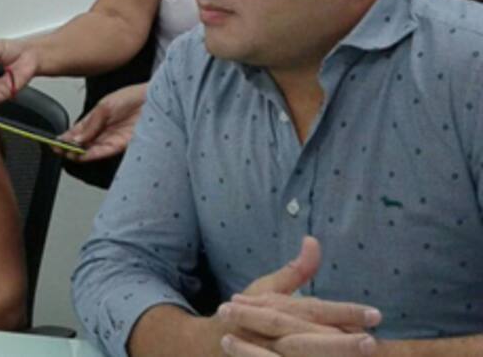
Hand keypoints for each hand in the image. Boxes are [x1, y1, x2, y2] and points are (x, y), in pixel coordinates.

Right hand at [57, 82, 146, 162]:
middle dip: (69, 148)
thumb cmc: (132, 97)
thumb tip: (77, 137)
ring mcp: (111, 138)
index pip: (76, 132)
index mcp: (95, 119)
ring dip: (79, 153)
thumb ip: (91, 123)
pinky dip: (93, 154)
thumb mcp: (105, 105)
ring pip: (91, 150)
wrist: (154, 99)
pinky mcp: (122, 144)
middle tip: (59, 150)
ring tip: (68, 153)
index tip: (54, 143)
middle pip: (82, 143)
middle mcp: (102, 131)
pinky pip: (105, 151)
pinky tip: (83, 154)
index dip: (65, 138)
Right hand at [215, 237, 381, 355]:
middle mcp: (275, 336)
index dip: (344, 313)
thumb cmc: (246, 314)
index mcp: (277, 311)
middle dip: (340, 344)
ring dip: (331, 356)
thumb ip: (296, 271)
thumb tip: (313, 241)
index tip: (375, 315)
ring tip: (364, 354)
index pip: (315, 311)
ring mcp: (271, 355)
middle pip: (310, 341)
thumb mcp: (267, 289)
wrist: (210, 343)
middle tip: (372, 343)